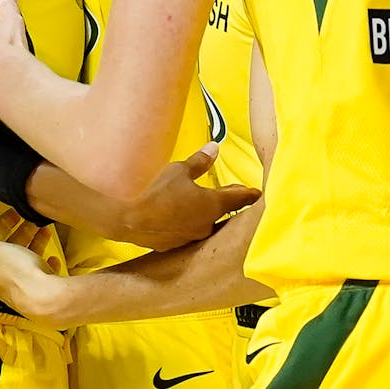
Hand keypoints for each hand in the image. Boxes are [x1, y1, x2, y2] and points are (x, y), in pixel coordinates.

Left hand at [0, 211, 72, 326]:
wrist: (47, 301)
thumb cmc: (19, 275)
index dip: (0, 227)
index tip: (12, 214)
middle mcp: (3, 281)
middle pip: (8, 253)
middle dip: (18, 234)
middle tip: (30, 221)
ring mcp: (22, 287)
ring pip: (26, 262)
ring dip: (33, 245)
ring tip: (44, 232)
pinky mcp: (40, 292)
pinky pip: (42, 274)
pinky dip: (46, 264)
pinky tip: (53, 259)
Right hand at [115, 143, 261, 250]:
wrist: (132, 221)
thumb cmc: (158, 193)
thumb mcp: (180, 170)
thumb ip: (200, 161)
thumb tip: (215, 147)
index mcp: (213, 204)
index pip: (239, 198)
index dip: (249, 194)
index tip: (257, 193)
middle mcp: (209, 223)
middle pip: (224, 210)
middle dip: (229, 200)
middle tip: (235, 192)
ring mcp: (194, 236)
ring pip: (208, 221)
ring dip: (207, 211)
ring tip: (203, 201)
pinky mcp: (180, 244)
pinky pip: (191, 230)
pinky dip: (191, 221)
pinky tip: (182, 215)